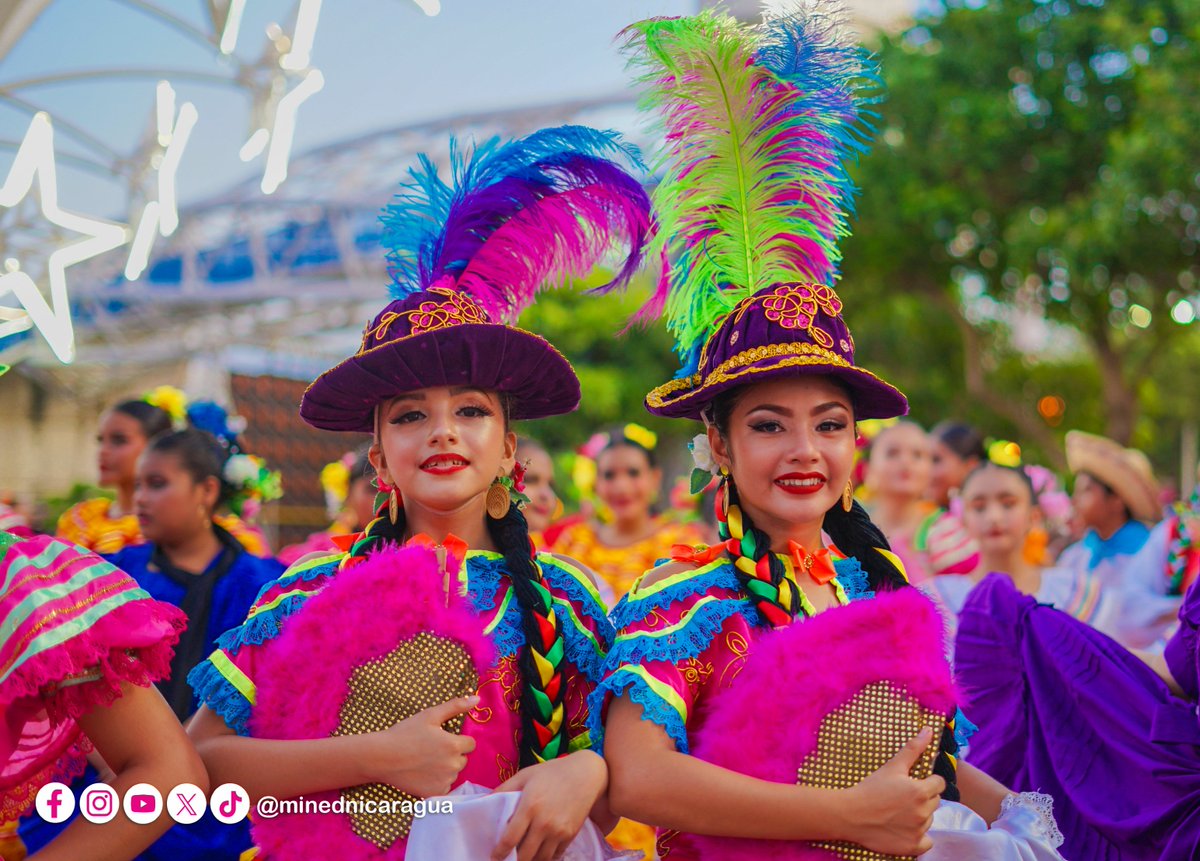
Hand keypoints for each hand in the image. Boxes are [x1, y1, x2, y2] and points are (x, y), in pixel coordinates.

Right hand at [362, 696, 477, 797]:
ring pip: (453, 773)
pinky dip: (437, 782)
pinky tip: (423, 774)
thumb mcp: (430, 715)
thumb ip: (455, 706)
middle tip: (431, 751)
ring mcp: (444, 781)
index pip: (470, 744)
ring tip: (425, 762)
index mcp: (454, 745)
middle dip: (452, 755)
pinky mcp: (434, 793)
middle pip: (463, 759)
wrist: (381, 757)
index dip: (458, 741)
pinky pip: (444, 787)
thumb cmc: (405, 733)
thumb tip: (477, 700)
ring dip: (445, 769)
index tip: (442, 740)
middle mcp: (452, 765)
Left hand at [490, 751, 606, 860]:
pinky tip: (539, 854)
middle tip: (507, 860)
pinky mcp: (570, 835)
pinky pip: (555, 856)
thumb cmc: (552, 772)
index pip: (510, 839)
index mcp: (529, 806)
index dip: (499, 853)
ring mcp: (559, 831)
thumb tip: (485, 800)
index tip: (494, 857)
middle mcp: (544, 822)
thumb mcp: (525, 775)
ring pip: (540, 859)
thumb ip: (504, 788)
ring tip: (523, 857)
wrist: (586, 774)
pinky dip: (545, 858)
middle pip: (524, 855)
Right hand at [844, 727, 943, 855]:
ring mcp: (919, 831)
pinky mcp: (913, 846)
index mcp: (921, 791)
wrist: (851, 814)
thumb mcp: (892, 766)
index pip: (938, 784)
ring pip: (929, 820)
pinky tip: (904, 829)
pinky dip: (919, 837)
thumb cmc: (870, 788)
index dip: (927, 782)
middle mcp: (923, 812)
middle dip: (923, 799)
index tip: (911, 784)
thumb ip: (913, 749)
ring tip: (899, 812)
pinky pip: (927, 842)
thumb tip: (929, 730)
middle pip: (935, 802)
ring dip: (919, 816)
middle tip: (902, 798)